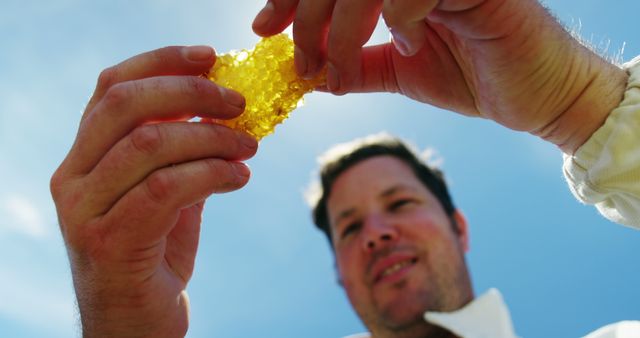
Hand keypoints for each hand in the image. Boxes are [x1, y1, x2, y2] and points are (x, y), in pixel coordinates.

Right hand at [50, 46, 257, 336]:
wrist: (133, 324)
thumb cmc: (153, 255)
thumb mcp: (166, 193)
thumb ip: (181, 153)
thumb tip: (222, 109)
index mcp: (83, 156)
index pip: (112, 87)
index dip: (162, 62)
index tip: (211, 57)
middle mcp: (72, 177)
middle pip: (128, 105)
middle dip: (193, 94)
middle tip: (240, 104)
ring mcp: (84, 210)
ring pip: (151, 145)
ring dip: (212, 138)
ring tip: (249, 147)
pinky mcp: (109, 241)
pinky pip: (167, 189)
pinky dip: (212, 174)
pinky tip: (240, 177)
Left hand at [253, 0, 626, 152]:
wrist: (537, 99)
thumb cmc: (474, 77)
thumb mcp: (400, 72)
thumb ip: (357, 65)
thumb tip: (309, 73)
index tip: (262, 29)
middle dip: (306, 16)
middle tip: (300, 62)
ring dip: (340, 25)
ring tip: (337, 68)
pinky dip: (399, 16)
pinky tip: (410, 44)